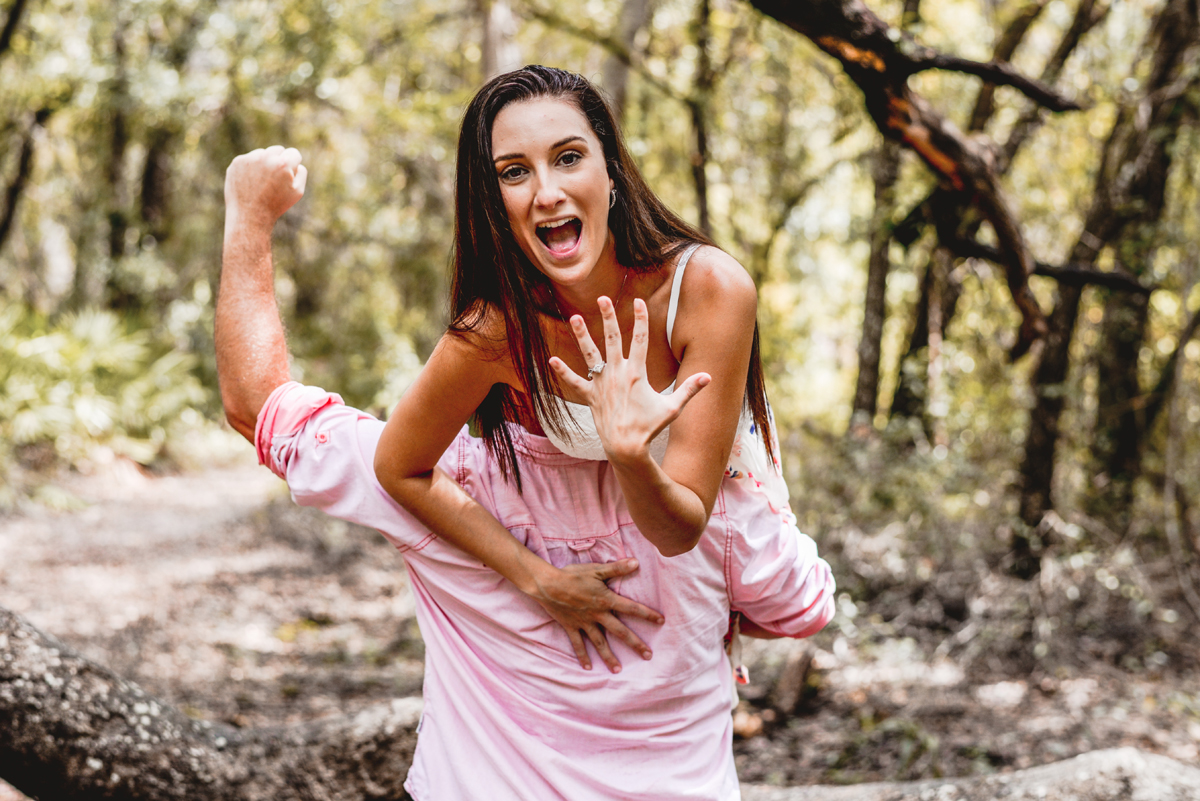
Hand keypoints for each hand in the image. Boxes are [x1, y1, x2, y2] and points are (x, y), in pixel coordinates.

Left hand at [224, 146, 307, 228]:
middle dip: (279, 161)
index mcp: (283, 164)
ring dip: (264, 163)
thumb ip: (302, 173)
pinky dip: (251, 168)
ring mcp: (249, 159)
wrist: (249, 215)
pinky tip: (251, 183)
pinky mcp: (237, 162)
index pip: (294, 153)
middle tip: (275, 180)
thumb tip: (297, 163)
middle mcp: (265, 157)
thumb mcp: (297, 192)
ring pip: (262, 154)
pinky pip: (249, 159)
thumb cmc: (276, 205)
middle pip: (278, 150)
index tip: (289, 175)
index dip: (294, 165)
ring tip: (262, 183)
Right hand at [529, 558, 664, 671]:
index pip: (631, 608)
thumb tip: (636, 562)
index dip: (647, 614)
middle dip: (635, 644)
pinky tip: (588, 667)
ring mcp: (584, 623)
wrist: (548, 585)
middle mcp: (597, 615)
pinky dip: (582, 655)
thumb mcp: (596, 570)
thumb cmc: (572, 575)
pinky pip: (578, 644)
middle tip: (648, 656)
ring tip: (618, 670)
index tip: (661, 621)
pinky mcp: (571, 627)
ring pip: (600, 643)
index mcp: (606, 600)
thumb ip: (617, 568)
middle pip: (620, 632)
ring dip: (609, 657)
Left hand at [549, 297, 710, 463]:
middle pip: (612, 339)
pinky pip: (575, 382)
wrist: (626, 448)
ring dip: (582, 335)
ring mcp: (601, 384)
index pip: (640, 339)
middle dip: (608, 317)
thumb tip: (708, 377)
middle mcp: (617, 374)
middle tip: (603, 299)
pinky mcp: (590, 397)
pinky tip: (551, 360)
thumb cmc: (650, 428)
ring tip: (574, 318)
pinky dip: (563, 372)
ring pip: (590, 355)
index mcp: (636, 373)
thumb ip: (689, 389)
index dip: (641, 319)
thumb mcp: (673, 408)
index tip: (639, 301)